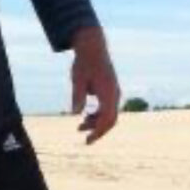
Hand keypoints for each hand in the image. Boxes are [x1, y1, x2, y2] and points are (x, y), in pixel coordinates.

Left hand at [70, 26, 120, 144]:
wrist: (92, 48)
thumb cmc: (84, 63)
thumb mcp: (77, 79)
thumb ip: (77, 96)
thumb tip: (75, 114)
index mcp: (108, 92)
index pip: (107, 118)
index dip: (98, 132)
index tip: (87, 140)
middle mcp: (115, 93)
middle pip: (111, 120)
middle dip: (98, 131)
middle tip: (85, 141)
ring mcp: (114, 92)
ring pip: (109, 115)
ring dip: (96, 123)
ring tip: (80, 127)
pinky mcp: (110, 91)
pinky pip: (107, 109)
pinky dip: (98, 115)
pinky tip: (86, 117)